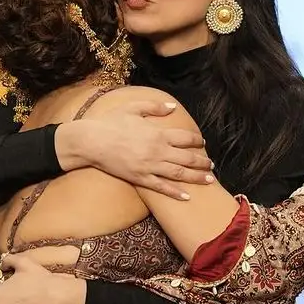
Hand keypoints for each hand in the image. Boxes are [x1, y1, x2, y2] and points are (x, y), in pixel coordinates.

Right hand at [56, 95, 213, 199]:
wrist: (92, 142)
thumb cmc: (110, 122)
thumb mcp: (133, 108)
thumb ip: (155, 107)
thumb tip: (173, 107)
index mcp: (158, 133)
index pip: (186, 138)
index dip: (197, 140)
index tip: (202, 143)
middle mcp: (157, 151)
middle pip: (187, 158)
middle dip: (202, 162)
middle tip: (211, 166)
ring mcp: (149, 166)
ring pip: (179, 174)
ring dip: (196, 177)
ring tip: (209, 180)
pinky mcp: (140, 178)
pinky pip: (161, 188)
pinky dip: (175, 193)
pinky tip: (187, 197)